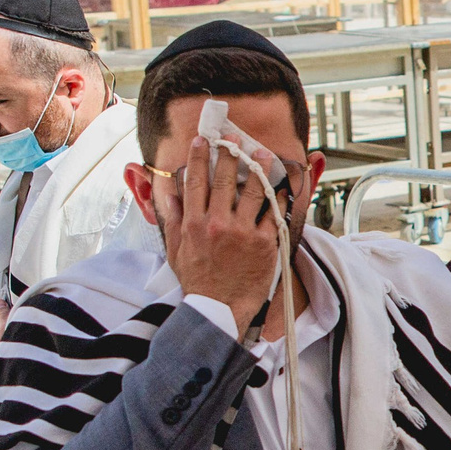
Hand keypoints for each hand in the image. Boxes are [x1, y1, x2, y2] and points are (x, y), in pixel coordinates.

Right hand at [157, 136, 284, 325]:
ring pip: (253, 191)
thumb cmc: (198, 281)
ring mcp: (243, 233)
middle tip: (234, 139)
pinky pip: (274, 214)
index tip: (202, 140)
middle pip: (224, 180)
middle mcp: (218, 224)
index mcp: (194, 224)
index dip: (199, 158)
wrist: (219, 310)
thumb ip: (173, 220)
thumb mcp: (175, 251)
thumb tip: (169, 195)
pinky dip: (277, 199)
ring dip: (258, 169)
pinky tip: (280, 187)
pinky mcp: (265, 243)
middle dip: (230, 154)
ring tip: (263, 154)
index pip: (195, 182)